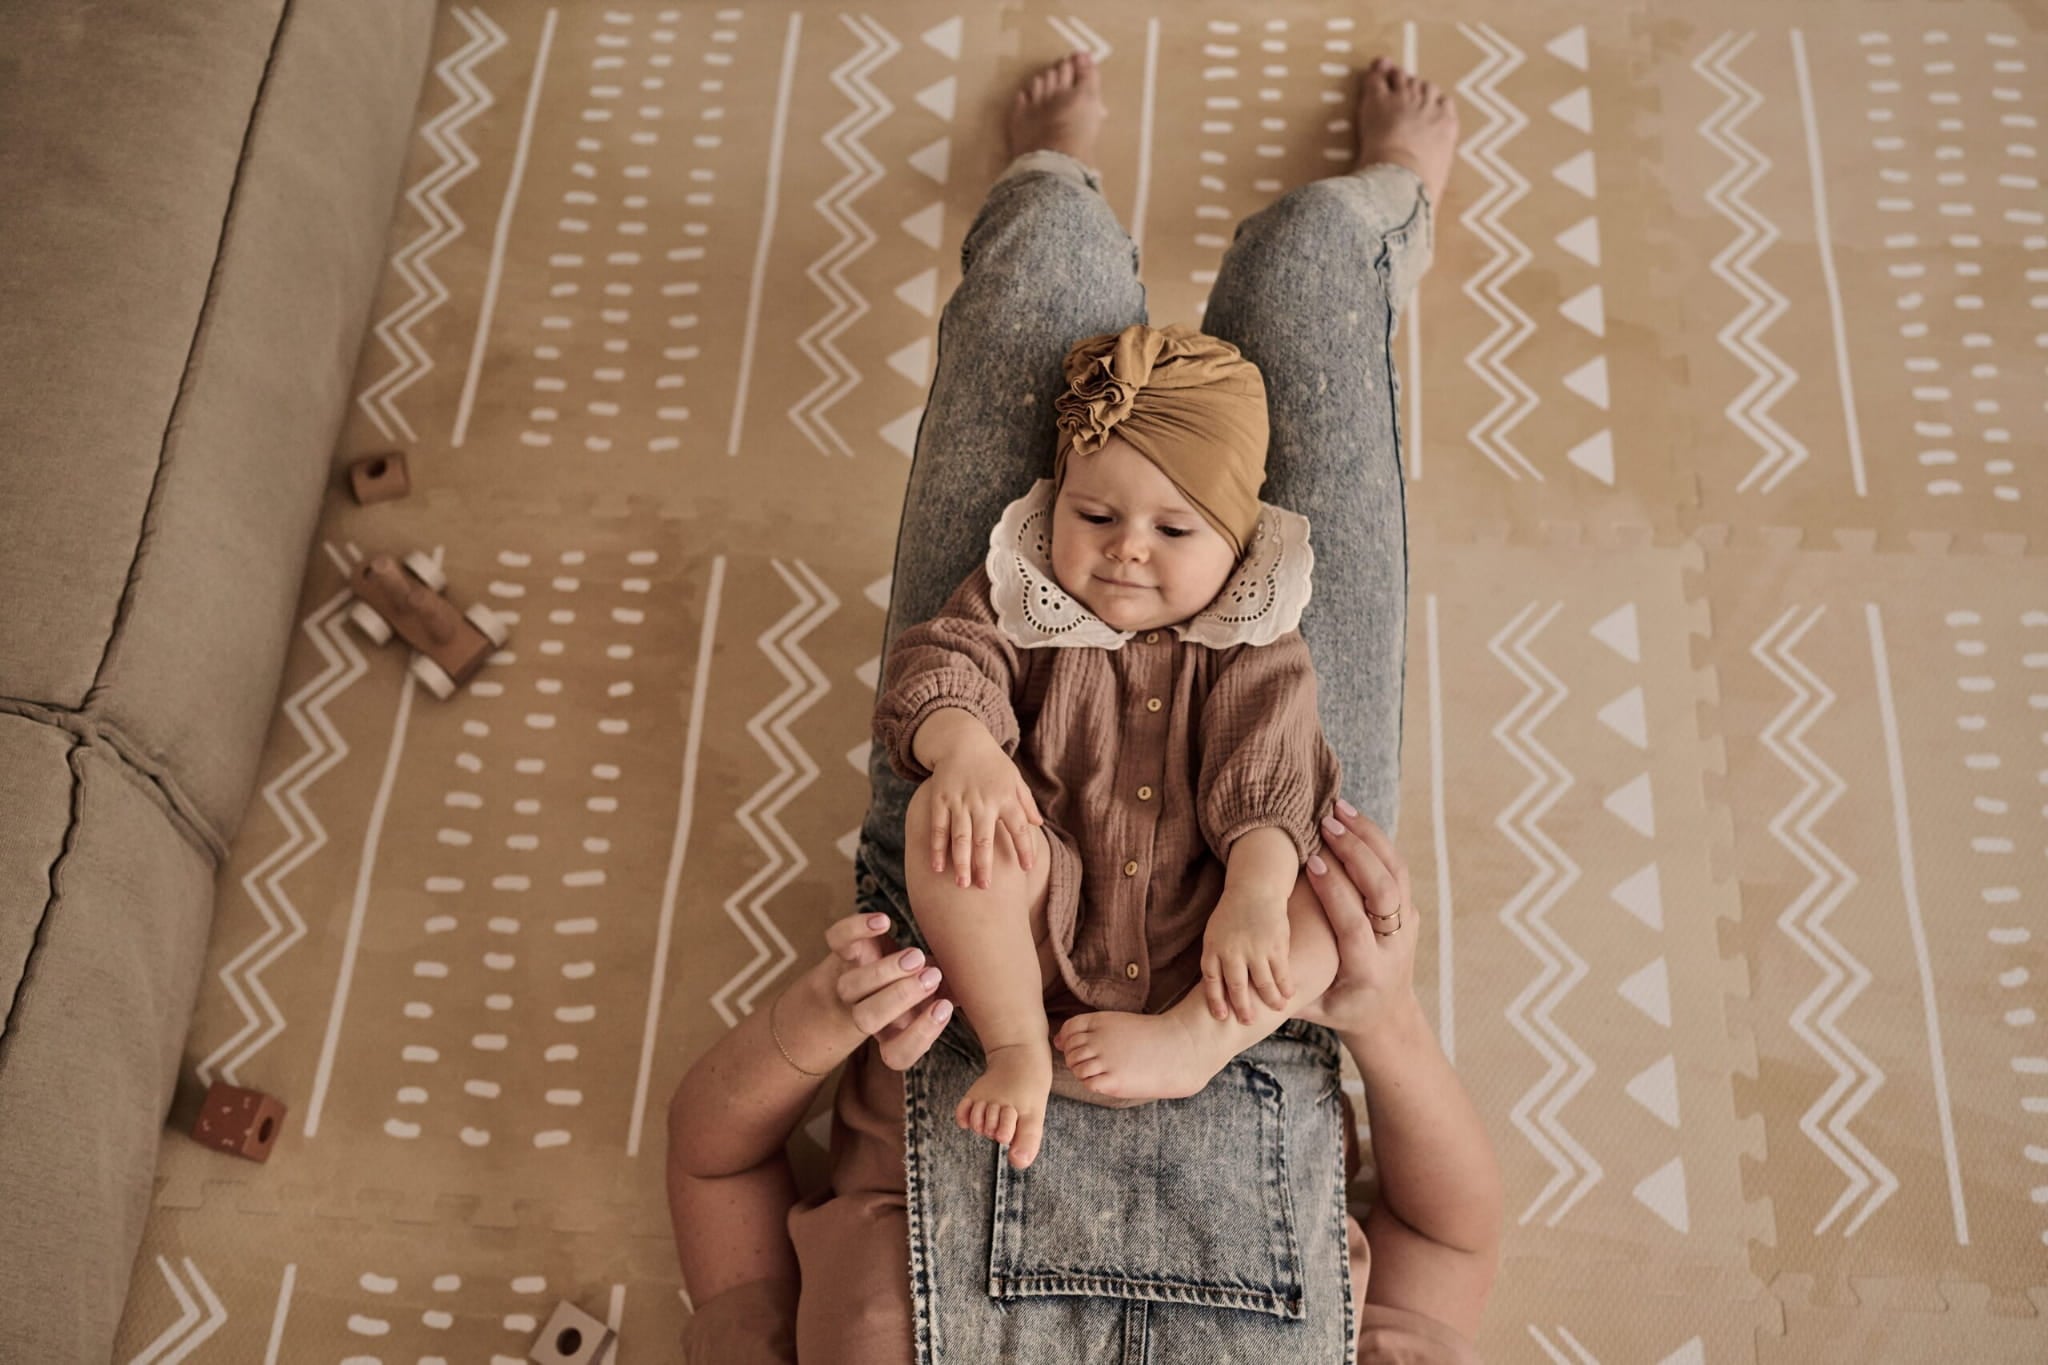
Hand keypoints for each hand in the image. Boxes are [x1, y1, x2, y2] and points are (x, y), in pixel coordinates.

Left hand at [822, 912, 953, 1070]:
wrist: (881, 960)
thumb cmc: (919, 983)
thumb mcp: (939, 994)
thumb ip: (953, 997)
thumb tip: (975, 991)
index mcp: (891, 1032)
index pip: (896, 1054)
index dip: (919, 1035)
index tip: (943, 1006)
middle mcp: (866, 1011)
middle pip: (867, 1019)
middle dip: (900, 998)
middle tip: (931, 976)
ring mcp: (849, 981)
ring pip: (850, 986)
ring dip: (884, 971)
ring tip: (916, 956)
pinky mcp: (843, 951)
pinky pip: (837, 940)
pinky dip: (857, 928)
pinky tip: (884, 922)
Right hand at [926, 736, 1042, 889]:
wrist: (962, 740)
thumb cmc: (992, 764)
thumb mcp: (1014, 779)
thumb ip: (1026, 802)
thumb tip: (1038, 825)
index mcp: (1005, 797)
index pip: (1018, 827)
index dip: (1024, 848)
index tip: (1027, 868)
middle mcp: (983, 801)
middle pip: (985, 839)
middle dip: (984, 865)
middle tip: (985, 887)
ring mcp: (960, 801)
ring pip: (960, 837)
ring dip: (961, 862)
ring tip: (962, 884)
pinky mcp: (940, 799)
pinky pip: (938, 827)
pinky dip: (937, 848)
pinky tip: (936, 867)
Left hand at [1201, 885, 1293, 1023]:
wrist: (1255, 888)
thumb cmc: (1233, 914)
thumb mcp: (1215, 933)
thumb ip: (1216, 958)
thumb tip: (1218, 990)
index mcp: (1213, 948)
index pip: (1211, 982)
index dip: (1216, 1002)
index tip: (1222, 1017)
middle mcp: (1232, 951)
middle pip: (1236, 987)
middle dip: (1243, 1008)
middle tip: (1249, 1021)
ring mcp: (1255, 949)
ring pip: (1263, 984)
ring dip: (1270, 1000)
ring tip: (1277, 1009)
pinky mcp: (1275, 945)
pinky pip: (1281, 973)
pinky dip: (1285, 986)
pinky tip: (1289, 994)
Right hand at [1299, 802, 1418, 1035]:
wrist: (1388, 1015)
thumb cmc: (1339, 1009)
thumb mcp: (1314, 1008)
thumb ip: (1289, 988)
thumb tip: (1252, 968)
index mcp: (1368, 969)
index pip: (1354, 923)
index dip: (1335, 891)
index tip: (1312, 862)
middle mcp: (1393, 943)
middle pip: (1383, 890)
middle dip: (1356, 853)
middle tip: (1327, 825)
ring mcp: (1406, 924)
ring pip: (1395, 872)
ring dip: (1368, 837)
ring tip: (1339, 810)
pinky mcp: (1408, 910)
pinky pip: (1396, 868)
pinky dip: (1376, 841)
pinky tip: (1353, 819)